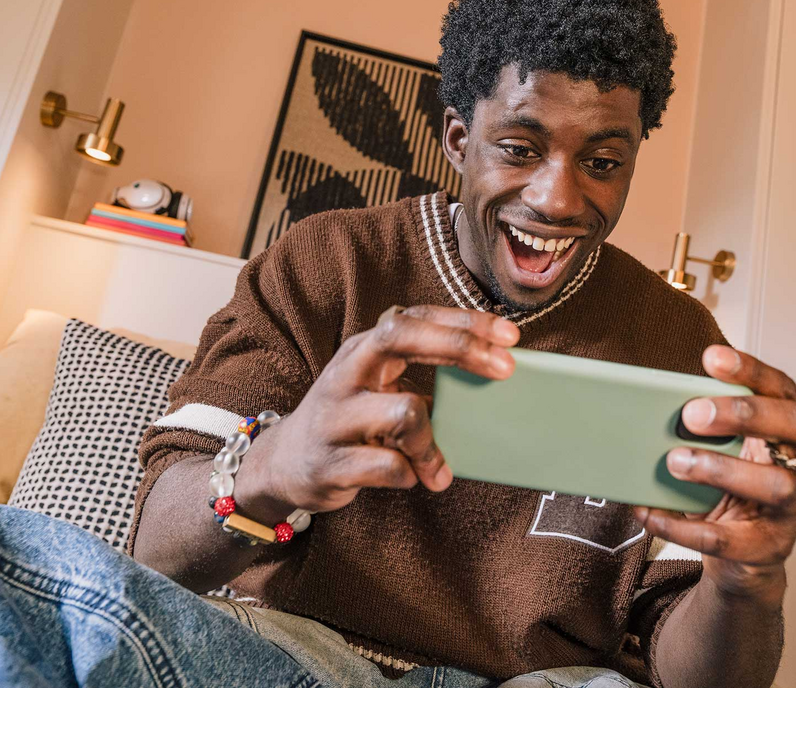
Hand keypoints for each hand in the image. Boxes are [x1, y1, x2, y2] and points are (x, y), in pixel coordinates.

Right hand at [236, 304, 518, 519]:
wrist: (285, 464)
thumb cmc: (351, 418)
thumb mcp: (379, 384)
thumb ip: (423, 374)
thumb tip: (493, 373)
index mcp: (364, 349)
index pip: (415, 317)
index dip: (464, 321)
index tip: (510, 334)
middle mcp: (346, 372)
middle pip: (401, 336)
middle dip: (460, 347)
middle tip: (504, 371)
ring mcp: (335, 416)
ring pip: (404, 412)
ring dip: (432, 441)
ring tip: (438, 464)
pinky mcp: (330, 462)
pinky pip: (389, 467)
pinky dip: (411, 474)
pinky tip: (410, 478)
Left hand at [634, 345, 795, 603]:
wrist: (742, 557)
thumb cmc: (728, 489)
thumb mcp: (718, 450)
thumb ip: (700, 428)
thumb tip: (644, 408)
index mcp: (785, 428)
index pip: (781, 389)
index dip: (752, 371)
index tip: (712, 356)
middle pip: (795, 427)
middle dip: (745, 414)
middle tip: (692, 413)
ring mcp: (791, 508)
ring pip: (776, 485)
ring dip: (721, 469)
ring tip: (675, 461)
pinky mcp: (770, 547)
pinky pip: (731, 539)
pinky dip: (685, 525)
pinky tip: (651, 513)